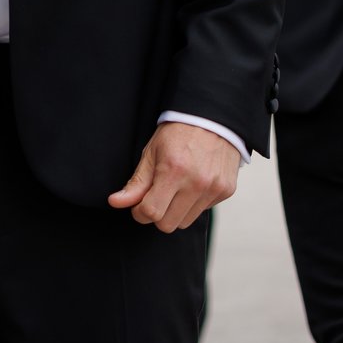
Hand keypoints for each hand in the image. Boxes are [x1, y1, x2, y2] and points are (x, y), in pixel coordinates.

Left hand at [108, 122, 238, 232]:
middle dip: (157, 214)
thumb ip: (136, 183)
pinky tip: (194, 183)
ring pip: (185, 222)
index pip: (151, 212)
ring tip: (177, 188)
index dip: (140, 213)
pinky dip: (194, 203)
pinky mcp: (226, 190)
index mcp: (173, 171)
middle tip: (157, 196)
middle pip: (168, 225)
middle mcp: (196, 182)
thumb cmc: (179, 133)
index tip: (139, 205)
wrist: (213, 118)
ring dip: (176, 211)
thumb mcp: (152, 153)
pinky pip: (202, 211)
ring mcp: (214, 188)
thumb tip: (116, 202)